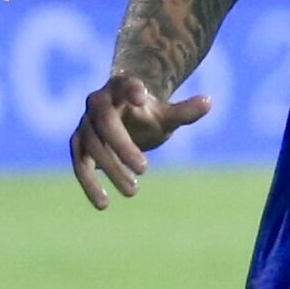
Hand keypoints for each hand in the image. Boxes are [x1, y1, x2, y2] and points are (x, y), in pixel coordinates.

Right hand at [71, 73, 211, 208]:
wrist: (125, 119)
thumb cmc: (148, 115)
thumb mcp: (167, 115)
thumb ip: (185, 111)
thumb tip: (209, 102)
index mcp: (121, 87)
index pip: (124, 84)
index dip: (131, 89)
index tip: (142, 97)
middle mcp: (98, 103)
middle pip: (105, 122)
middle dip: (123, 145)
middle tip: (145, 169)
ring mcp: (85, 124)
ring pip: (92, 145)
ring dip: (111, 169)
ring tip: (133, 192)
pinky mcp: (79, 146)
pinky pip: (80, 165)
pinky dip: (89, 184)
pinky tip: (104, 204)